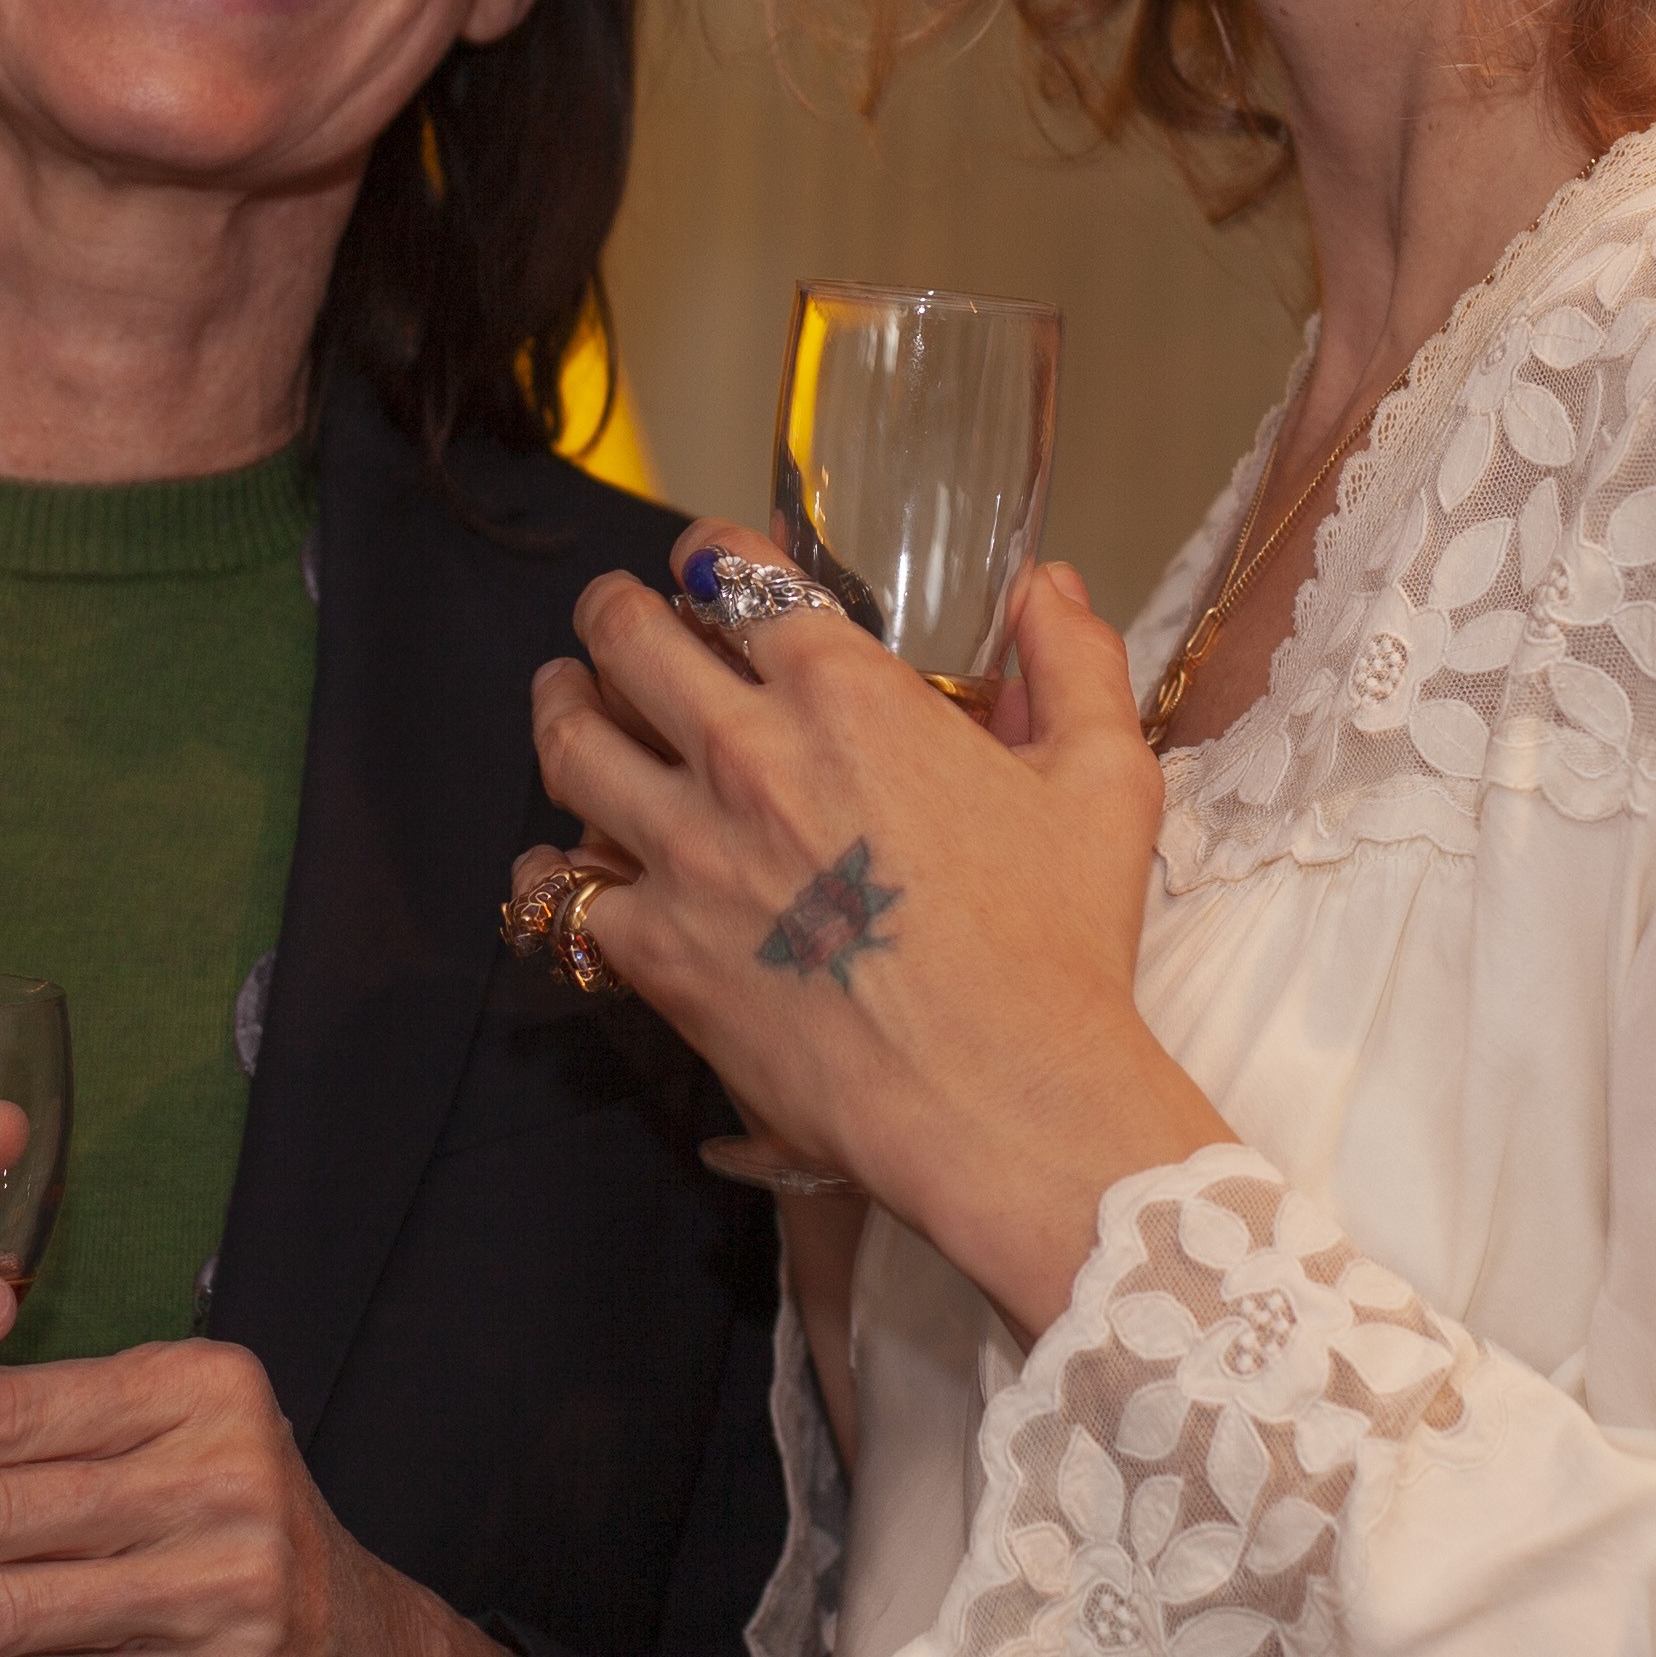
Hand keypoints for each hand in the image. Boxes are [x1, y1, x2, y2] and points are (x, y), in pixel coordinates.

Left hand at [523, 523, 1225, 1339]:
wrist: (1001, 1100)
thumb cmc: (1059, 947)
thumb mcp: (1103, 782)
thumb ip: (1075, 665)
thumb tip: (1046, 583)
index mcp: (848, 696)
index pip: (738, 581)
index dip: (709, 557)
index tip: (700, 562)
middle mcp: (749, 755)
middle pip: (629, 642)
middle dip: (611, 613)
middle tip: (609, 615)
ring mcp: (689, 852)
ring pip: (574, 748)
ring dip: (562, 706)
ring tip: (564, 695)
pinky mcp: (656, 951)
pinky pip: (563, 891)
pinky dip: (553, 868)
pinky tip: (559, 859)